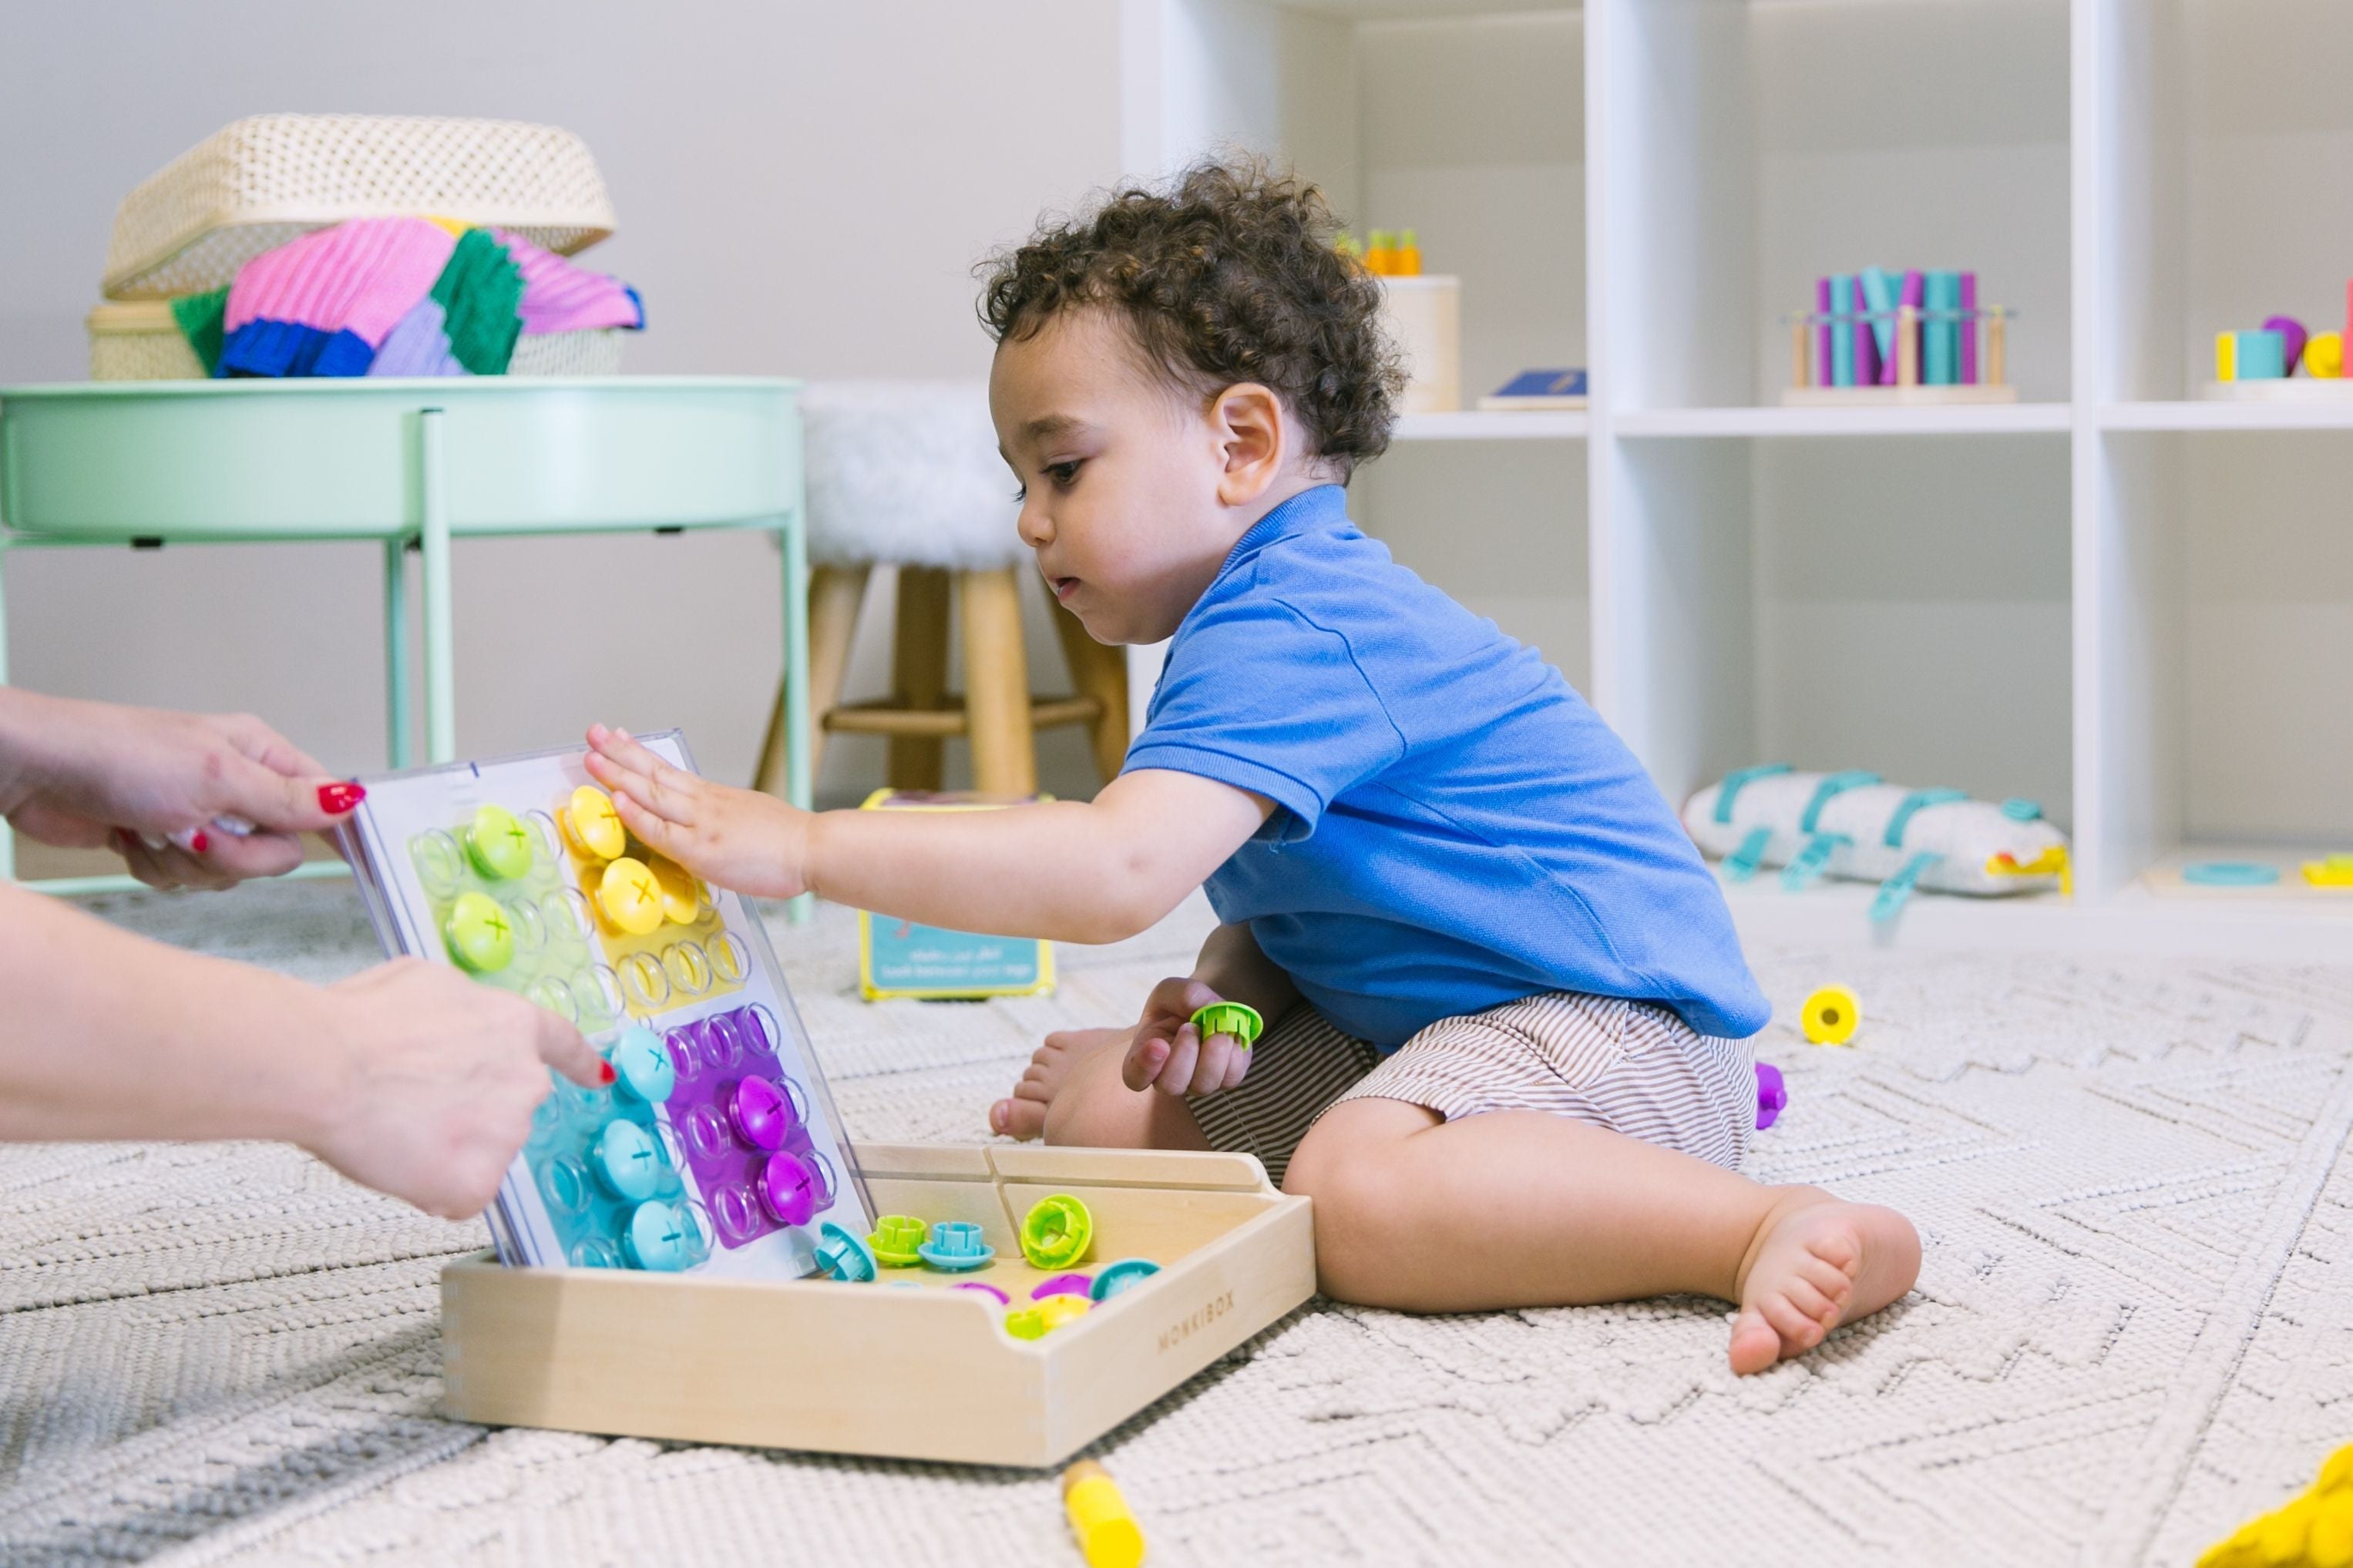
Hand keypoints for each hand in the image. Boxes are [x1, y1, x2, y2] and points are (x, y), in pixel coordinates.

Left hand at [0, 693, 363, 889]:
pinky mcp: (163, 842)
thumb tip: (350, 801)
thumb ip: (287, 799)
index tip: (347, 858)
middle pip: (276, 850)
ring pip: (230, 871)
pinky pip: (186, 879)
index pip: (320, 799)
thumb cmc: (118, 756)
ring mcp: (198, 816)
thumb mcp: (217, 778)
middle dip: (235, 854)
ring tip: (155, 829)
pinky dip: (158, 868)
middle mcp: (233, 785)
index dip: (329, 830)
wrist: (37, 774)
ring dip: (188, 862)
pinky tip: (134, 840)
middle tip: (199, 832)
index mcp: (257, 754)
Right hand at [302, 958, 609, 1219]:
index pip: (563, 1046)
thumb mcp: (423, 984)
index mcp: (515, 1026)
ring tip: (395, 1126)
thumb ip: (460, 1013)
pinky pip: (459, 1195)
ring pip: (480, 1153)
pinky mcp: (479, 1181)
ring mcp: (507, 1134)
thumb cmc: (359, 1024)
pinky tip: (399, 1160)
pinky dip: (431, 1188)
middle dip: (467, 1112)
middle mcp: (525, 1081)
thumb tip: (451, 1029)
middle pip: (506, 1108)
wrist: (327, 1067)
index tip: (599, 1076)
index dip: (579, 1063)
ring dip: (446, 1149)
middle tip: (411, 1103)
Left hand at [583, 724, 809, 898]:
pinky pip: (661, 830)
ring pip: (652, 794)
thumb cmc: (790, 843)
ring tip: (591, 757)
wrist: (814, 849)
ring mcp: (701, 824)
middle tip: (592, 734)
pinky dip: (637, 814)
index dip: (639, 754)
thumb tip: (711, 828)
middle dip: (618, 753)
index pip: (669, 771)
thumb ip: (724, 821)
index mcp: (716, 799)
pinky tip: (618, 800)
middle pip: (654, 773)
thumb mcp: (752, 818)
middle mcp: (704, 804)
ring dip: (618, 774)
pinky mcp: (702, 850)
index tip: (618, 738)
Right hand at [1123, 975, 1252, 1097]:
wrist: (1205, 1010)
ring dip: (1212, 1055)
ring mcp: (1196, 1082)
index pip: (1134, 1076)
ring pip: (1203, 1085)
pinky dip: (1234, 1055)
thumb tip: (1207, 1009)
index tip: (1158, 1045)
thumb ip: (1184, 994)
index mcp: (1145, 1056)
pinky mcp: (1224, 1079)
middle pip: (1171, 1085)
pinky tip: (1231, 1037)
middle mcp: (1168, 1077)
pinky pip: (1231, 1078)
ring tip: (1216, 1031)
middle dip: (1185, 1054)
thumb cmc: (1178, 1004)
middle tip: (1191, 1027)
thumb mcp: (1173, 990)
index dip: (1144, 1067)